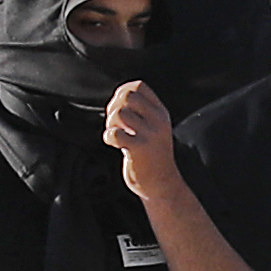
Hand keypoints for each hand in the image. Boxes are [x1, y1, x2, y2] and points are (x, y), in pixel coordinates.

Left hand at [101, 77, 179, 197]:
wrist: (162, 184)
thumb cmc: (151, 155)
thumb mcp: (153, 128)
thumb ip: (140, 111)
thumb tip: (117, 97)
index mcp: (162, 113)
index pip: (139, 86)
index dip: (122, 92)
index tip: (121, 108)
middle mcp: (159, 122)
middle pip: (128, 95)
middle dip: (114, 106)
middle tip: (116, 122)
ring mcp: (151, 135)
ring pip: (119, 113)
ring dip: (110, 123)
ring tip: (117, 135)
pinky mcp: (140, 149)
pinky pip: (114, 133)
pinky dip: (109, 137)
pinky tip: (115, 145)